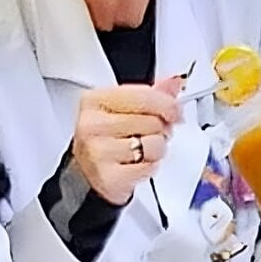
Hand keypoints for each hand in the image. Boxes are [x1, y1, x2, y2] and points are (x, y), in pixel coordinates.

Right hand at [71, 75, 183, 206]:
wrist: (84, 173)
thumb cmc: (104, 139)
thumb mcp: (121, 109)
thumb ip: (149, 95)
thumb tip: (173, 83)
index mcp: (94, 101)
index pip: (145, 96)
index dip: (168, 104)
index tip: (175, 111)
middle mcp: (92, 125)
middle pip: (153, 121)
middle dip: (160, 129)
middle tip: (150, 134)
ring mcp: (98, 152)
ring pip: (155, 145)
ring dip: (156, 150)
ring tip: (142, 150)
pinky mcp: (108, 178)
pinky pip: (150, 167)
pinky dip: (149, 167)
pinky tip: (136, 164)